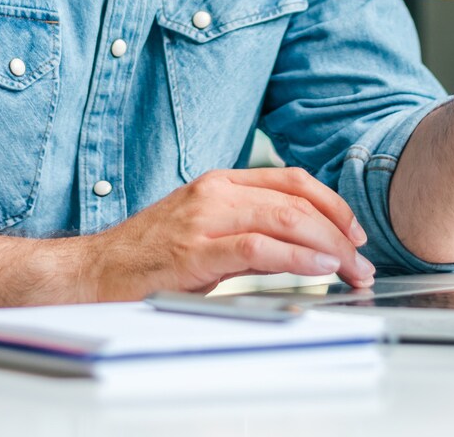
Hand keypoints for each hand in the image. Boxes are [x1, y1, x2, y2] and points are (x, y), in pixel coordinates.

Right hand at [75, 168, 375, 299]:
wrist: (91, 273)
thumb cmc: (146, 257)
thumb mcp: (204, 230)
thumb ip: (249, 230)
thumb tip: (301, 245)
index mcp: (219, 182)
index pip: (291, 179)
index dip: (332, 203)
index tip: (354, 232)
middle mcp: (214, 192)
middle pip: (297, 199)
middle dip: (340, 231)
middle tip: (362, 262)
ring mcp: (203, 219)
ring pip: (286, 218)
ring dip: (329, 246)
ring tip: (350, 269)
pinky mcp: (195, 251)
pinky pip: (259, 247)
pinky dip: (298, 256)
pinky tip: (319, 267)